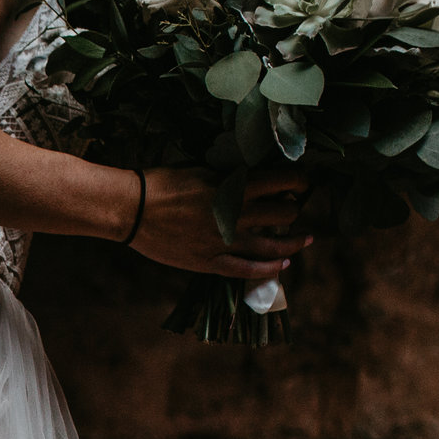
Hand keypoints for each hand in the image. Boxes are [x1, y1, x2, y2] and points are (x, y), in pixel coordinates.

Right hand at [131, 167, 313, 280]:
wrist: (132, 210)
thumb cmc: (162, 183)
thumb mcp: (202, 169)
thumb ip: (231, 176)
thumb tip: (256, 179)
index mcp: (235, 187)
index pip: (284, 182)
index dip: (300, 180)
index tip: (304, 182)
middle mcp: (236, 215)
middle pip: (284, 214)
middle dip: (294, 209)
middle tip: (295, 208)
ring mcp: (224, 243)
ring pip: (273, 246)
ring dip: (294, 242)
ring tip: (305, 239)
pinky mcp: (210, 263)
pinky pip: (247, 270)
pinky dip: (268, 269)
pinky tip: (283, 265)